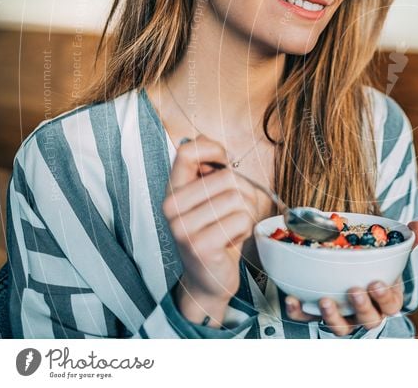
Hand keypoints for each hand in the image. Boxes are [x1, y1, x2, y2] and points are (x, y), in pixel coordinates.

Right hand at [163, 135, 261, 324]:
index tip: (226, 163)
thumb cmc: (214, 233)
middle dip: (245, 193)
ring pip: (238, 198)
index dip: (214, 150)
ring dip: (247, 213)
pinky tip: (232, 240)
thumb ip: (206, 170)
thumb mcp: (207, 198)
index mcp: (172, 191)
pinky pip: (241, 219)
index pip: (187, 152)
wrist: (208, 279)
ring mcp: (183, 228)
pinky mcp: (200, 246)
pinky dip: (245, 228)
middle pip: (227, 177)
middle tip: (236, 212)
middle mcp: (171, 207)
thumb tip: (204, 139)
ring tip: (233, 227)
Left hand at [285, 220, 417, 335]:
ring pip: (340, 327)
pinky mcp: (317, 317)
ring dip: (332, 316)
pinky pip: (307, 320)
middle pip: (368, 320)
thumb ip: (407, 240)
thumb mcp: (391, 252)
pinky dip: (299, 312)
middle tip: (354, 290)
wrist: (348, 271)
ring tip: (326, 300)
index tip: (377, 283)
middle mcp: (366, 314)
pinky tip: (292, 299)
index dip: (385, 298)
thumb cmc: (374, 265)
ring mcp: (343, 318)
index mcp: (386, 300)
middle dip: (362, 307)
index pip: (391, 305)